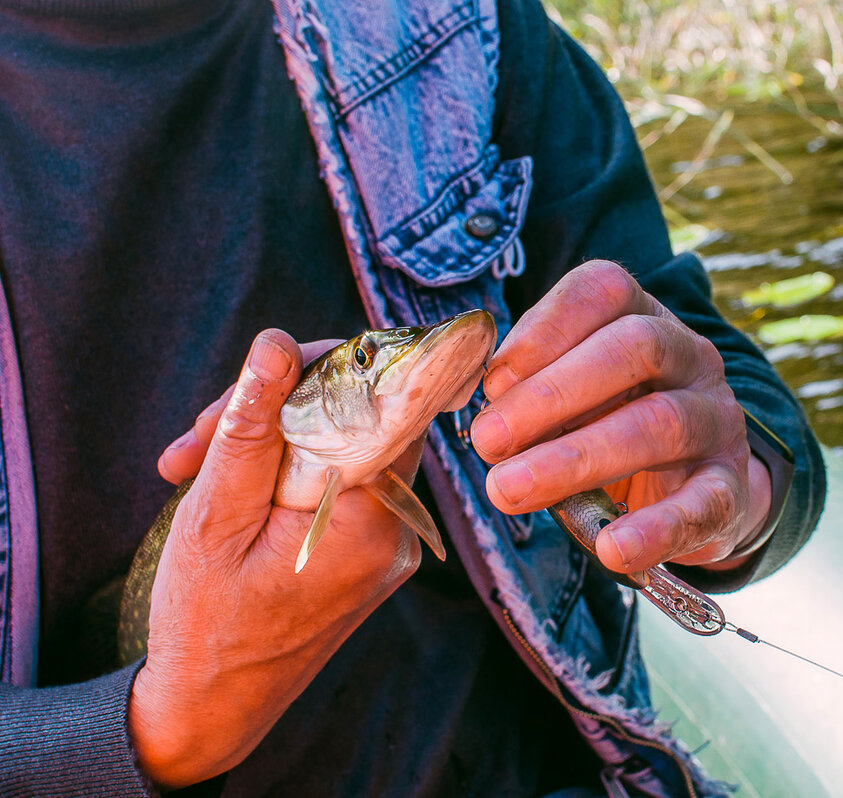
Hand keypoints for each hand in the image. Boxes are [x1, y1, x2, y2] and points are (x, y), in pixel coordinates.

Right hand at [130, 331, 422, 789]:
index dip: (326, 371)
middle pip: (358, 423)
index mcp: (372, 521)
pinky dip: (282, 475)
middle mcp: (395, 531)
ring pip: (340, 450)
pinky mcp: (366, 552)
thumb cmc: (206, 621)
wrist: (212, 706)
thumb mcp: (215, 517)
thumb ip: (251, 429)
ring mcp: (385, 544)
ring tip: (187, 466)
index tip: (263, 371)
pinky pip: (335, 486)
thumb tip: (277, 342)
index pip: (383, 405)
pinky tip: (222, 485)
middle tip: (197, 434)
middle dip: (277, 408)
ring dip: (267, 442)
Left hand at [471, 260, 771, 574]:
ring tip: (511, 490)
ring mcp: (716, 419)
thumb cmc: (611, 428)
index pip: (603, 292)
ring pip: (662, 422)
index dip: (544, 328)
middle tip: (488, 441)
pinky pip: (702, 503)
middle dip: (552, 394)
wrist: (696, 491)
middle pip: (634, 347)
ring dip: (577, 458)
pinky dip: (654, 529)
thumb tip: (488, 403)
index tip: (492, 381)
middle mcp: (690, 356)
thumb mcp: (572, 398)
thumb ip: (532, 392)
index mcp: (645, 316)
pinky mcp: (729, 487)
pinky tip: (610, 549)